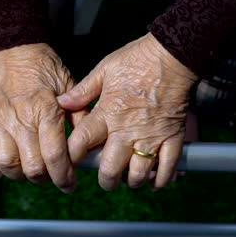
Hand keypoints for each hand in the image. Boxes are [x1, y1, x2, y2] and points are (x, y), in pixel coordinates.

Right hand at [0, 43, 83, 192]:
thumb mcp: (70, 88)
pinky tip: (5, 166)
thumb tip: (89, 145)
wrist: (16, 50)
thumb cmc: (46, 69)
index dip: (63, 176)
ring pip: (6, 163)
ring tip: (30, 171)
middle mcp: (20, 118)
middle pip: (31, 165)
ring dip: (19, 175)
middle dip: (45, 178)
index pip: (54, 154)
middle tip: (51, 175)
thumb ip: (80, 116)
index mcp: (45, 110)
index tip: (69, 184)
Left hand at [57, 33, 197, 190]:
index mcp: (107, 113)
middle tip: (106, 178)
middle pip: (110, 170)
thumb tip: (62, 102)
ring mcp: (151, 136)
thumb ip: (83, 91)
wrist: (173, 55)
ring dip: (131, 181)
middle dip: (105, 180)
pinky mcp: (173, 137)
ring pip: (138, 174)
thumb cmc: (137, 59)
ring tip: (128, 177)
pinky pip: (166, 168)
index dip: (73, 157)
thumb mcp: (104, 69)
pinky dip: (160, 180)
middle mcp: (127, 130)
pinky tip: (152, 181)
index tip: (73, 161)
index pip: (82, 144)